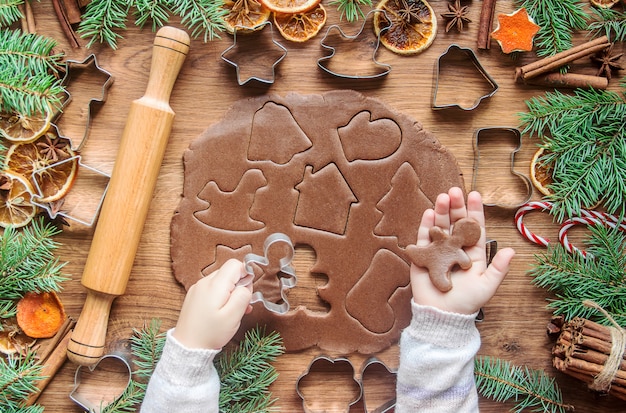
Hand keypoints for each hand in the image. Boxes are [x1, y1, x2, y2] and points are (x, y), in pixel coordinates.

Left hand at [173, 259, 252, 349]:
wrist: (187, 347)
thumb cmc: (211, 333)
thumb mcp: (233, 316)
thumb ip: (243, 295)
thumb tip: (246, 283)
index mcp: (214, 285)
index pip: (235, 265)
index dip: (246, 275)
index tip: (247, 292)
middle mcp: (204, 282)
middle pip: (228, 272)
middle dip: (239, 286)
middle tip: (241, 306)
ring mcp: (197, 288)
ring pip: (221, 281)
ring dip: (230, 292)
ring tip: (232, 312)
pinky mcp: (194, 296)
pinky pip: (212, 289)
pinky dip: (221, 296)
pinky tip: (222, 312)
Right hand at [411, 187, 514, 314]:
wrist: (443, 315)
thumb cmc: (467, 303)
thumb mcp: (488, 286)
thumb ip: (499, 268)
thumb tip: (513, 250)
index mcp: (472, 253)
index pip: (474, 228)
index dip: (474, 211)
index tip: (475, 195)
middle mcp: (455, 249)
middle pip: (455, 223)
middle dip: (456, 206)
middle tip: (455, 191)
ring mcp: (438, 252)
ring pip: (440, 227)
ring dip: (441, 211)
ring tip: (442, 198)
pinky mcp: (423, 257)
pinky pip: (424, 238)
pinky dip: (426, 225)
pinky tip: (428, 213)